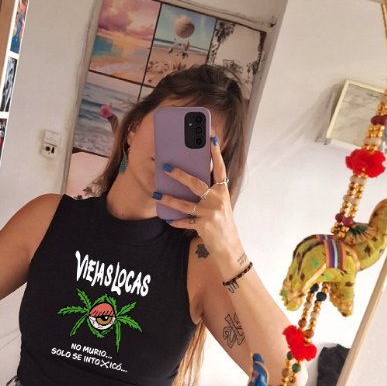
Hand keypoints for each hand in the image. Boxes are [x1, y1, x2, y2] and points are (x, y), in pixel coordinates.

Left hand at [155, 137, 239, 257]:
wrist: (229, 247)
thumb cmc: (222, 223)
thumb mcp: (220, 205)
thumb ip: (209, 192)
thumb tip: (189, 180)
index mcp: (222, 192)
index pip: (219, 169)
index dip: (215, 154)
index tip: (211, 138)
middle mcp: (217, 200)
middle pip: (196, 183)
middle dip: (180, 174)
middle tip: (166, 166)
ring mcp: (210, 213)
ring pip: (185, 204)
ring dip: (169, 199)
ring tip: (156, 194)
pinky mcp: (203, 226)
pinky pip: (184, 221)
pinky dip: (175, 220)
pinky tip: (166, 218)